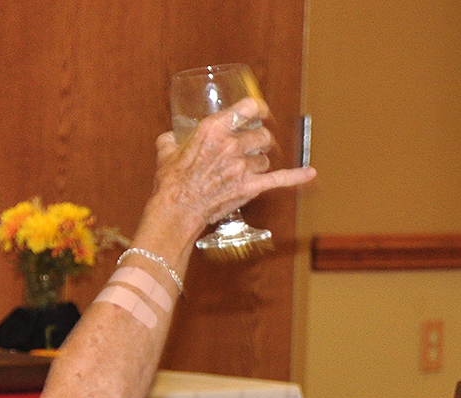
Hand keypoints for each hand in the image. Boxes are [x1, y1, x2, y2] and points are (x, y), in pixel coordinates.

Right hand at [153, 96, 315, 233]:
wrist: (176, 210)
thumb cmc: (170, 183)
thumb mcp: (165, 153)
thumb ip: (172, 140)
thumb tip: (172, 138)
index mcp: (213, 129)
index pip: (247, 108)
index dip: (257, 108)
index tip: (260, 111)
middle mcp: (231, 145)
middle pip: (260, 135)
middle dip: (257, 141)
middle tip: (250, 147)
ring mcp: (242, 166)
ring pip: (265, 159)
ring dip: (258, 163)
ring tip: (246, 170)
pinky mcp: (249, 187)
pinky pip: (279, 179)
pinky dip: (296, 176)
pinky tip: (310, 173)